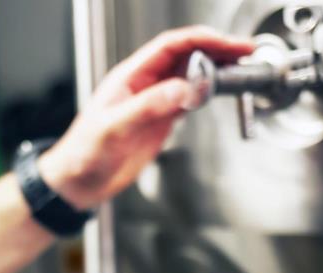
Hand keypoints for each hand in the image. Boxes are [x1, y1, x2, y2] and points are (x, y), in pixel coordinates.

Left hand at [38, 26, 253, 209]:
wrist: (78, 182)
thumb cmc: (84, 153)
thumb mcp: (115, 128)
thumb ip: (149, 107)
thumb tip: (184, 89)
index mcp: (130, 77)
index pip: (171, 46)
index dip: (201, 40)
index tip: (226, 43)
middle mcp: (144, 86)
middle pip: (185, 56)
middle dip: (216, 49)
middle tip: (244, 51)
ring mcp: (153, 103)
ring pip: (190, 75)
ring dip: (215, 69)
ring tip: (239, 68)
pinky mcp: (159, 122)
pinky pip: (187, 99)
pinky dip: (206, 93)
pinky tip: (218, 91)